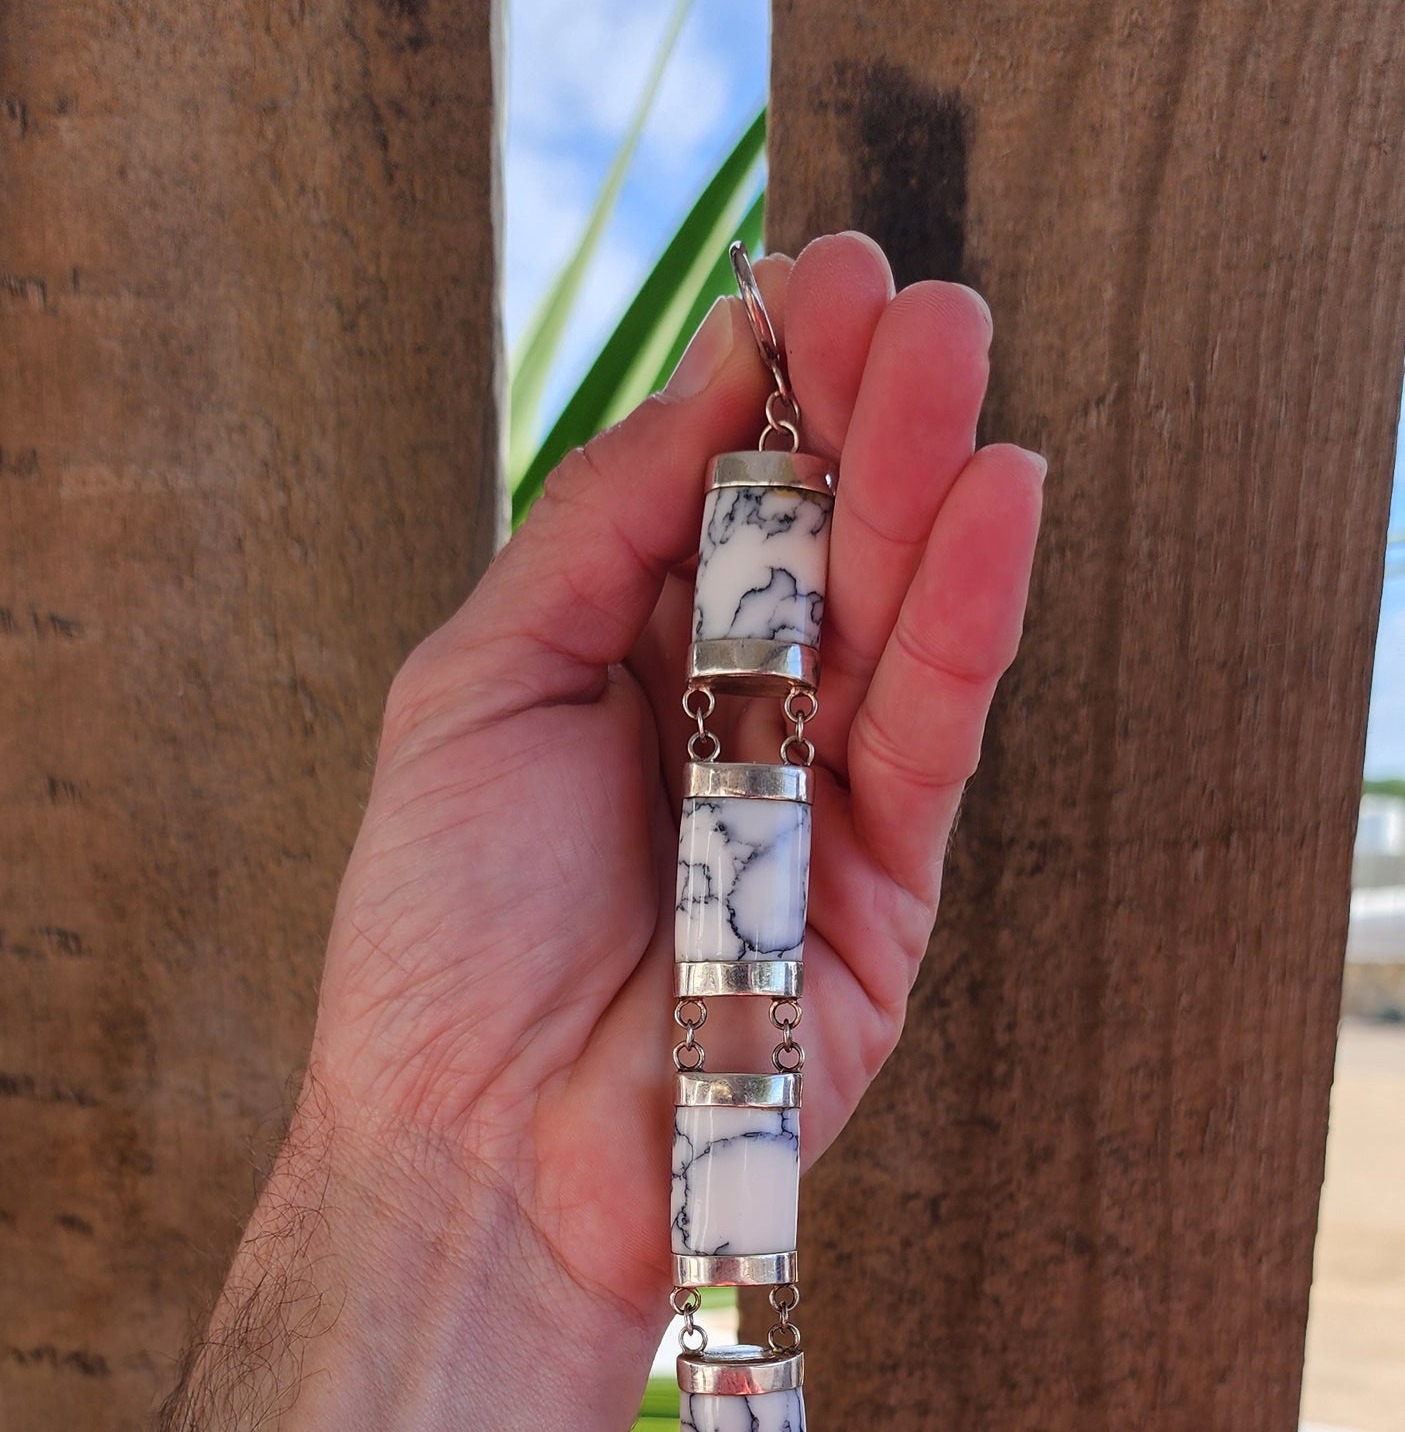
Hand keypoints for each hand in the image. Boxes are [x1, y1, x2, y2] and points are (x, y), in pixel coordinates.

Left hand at [158, 233, 1043, 1431]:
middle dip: (866, 414)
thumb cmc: (437, 940)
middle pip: (822, 547)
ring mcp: (817, 815)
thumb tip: (713, 385)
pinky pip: (935, 739)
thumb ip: (595, 536)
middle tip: (907, 291)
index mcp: (626, 676)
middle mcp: (732, 733)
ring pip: (890, 624)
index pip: (726, 505)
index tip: (810, 277)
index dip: (772, 392)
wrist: (469, 1155)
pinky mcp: (886, 900)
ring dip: (929, 483)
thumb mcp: (474, 687)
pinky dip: (965, 619)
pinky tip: (994, 499)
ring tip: (957, 348)